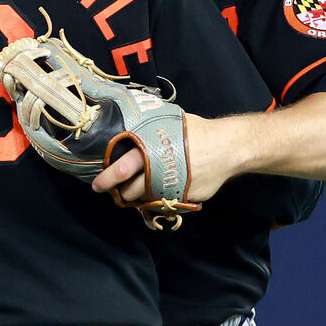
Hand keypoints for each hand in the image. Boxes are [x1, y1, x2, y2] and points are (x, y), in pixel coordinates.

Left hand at [92, 114, 236, 203]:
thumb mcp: (167, 123)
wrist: (227, 148)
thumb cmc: (195, 132)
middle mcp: (158, 173)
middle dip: (119, 192)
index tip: (97, 185)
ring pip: (144, 199)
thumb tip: (126, 122)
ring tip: (134, 189)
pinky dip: (156, 199)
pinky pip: (162, 202)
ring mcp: (170, 189)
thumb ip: (146, 129)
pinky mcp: (182, 199)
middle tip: (113, 190)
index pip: (121, 169)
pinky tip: (157, 190)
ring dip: (136, 197)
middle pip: (130, 190)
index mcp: (150, 151)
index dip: (107, 179)